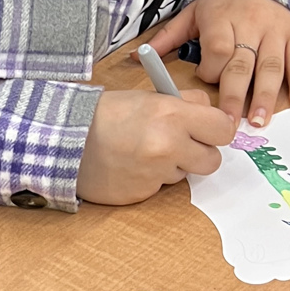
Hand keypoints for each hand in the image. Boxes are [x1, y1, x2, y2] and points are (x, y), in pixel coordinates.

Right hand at [78, 88, 235, 204]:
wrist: (65, 139)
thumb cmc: (106, 115)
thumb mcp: (148, 97)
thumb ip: (183, 103)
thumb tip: (210, 112)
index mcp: (172, 114)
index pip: (224, 128)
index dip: (217, 129)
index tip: (208, 130)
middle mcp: (168, 145)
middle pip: (212, 160)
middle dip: (199, 153)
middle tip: (180, 144)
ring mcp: (155, 173)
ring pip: (185, 174)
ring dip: (172, 166)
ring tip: (143, 152)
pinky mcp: (143, 193)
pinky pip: (160, 187)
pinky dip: (150, 178)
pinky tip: (130, 166)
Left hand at [147, 0, 289, 126]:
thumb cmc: (226, 5)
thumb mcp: (194, 13)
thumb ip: (168, 36)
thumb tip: (135, 57)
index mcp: (221, 19)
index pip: (218, 49)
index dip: (212, 70)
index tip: (206, 80)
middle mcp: (250, 26)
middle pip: (243, 64)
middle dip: (235, 95)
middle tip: (229, 123)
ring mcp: (275, 32)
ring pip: (271, 67)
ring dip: (266, 95)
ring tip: (260, 120)